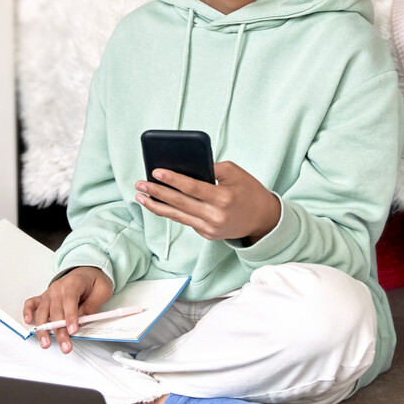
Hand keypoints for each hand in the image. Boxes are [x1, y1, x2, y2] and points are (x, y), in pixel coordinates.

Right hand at [22, 266, 112, 353]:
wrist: (85, 272)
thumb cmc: (93, 280)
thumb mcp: (102, 290)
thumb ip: (92, 305)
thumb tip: (83, 319)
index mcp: (73, 283)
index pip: (69, 301)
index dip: (71, 317)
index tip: (73, 330)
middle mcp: (58, 288)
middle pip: (56, 312)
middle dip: (60, 331)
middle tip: (65, 345)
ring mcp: (49, 293)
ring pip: (42, 312)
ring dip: (43, 329)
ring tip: (46, 343)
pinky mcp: (44, 298)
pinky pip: (31, 303)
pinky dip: (27, 311)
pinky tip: (29, 321)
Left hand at [135, 161, 279, 243]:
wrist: (263, 219)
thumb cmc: (249, 191)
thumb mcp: (235, 172)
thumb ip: (211, 169)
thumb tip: (184, 169)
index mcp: (224, 198)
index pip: (192, 188)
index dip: (173, 180)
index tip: (155, 171)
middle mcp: (215, 216)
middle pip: (180, 203)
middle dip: (157, 193)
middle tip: (140, 183)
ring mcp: (210, 228)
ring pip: (177, 216)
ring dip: (156, 206)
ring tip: (140, 196)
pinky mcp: (207, 235)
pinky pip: (186, 221)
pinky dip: (171, 212)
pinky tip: (158, 204)